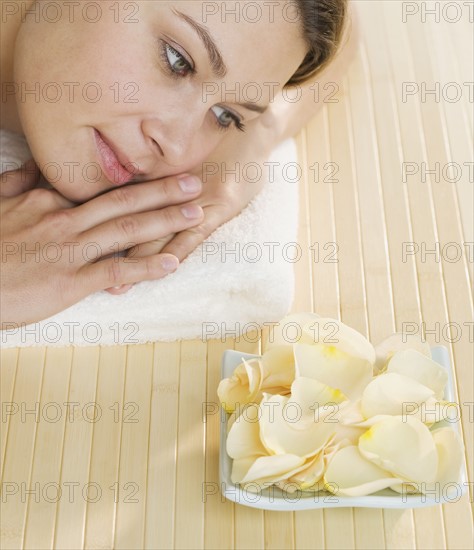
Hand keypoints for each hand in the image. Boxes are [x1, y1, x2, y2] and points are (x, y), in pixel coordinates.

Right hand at [0, 163, 203, 326]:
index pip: (99, 186)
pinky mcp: (69, 282)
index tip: (161, 171)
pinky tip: (172, 264)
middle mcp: (65, 219)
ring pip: (126, 230)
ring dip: (164, 220)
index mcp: (48, 199)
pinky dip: (145, 268)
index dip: (134, 179)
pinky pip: (115, 273)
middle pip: (123, 200)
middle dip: (163, 190)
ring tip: (195, 213)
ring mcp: (70, 250)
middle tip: (195, 182)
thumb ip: (19, 181)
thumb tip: (36, 164)